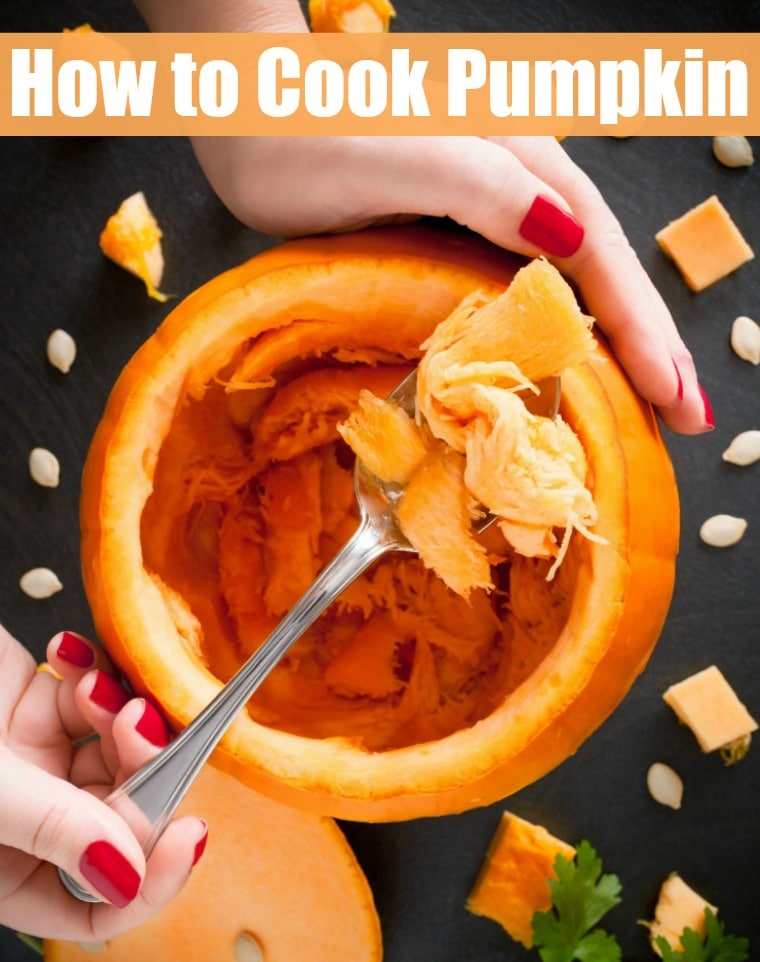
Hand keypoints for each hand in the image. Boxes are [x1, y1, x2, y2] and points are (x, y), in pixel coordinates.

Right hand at [0, 624, 206, 940]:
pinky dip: (94, 678)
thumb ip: (50, 828)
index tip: (188, 837)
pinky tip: (68, 657)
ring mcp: (35, 765)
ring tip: (96, 689)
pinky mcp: (34, 706)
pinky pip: (94, 699)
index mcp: (5, 876)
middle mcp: (28, 828)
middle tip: (141, 729)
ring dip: (125, 719)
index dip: (150, 881)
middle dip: (144, 776)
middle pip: (125, 819)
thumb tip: (127, 873)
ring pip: (121, 755)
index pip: (98, 907)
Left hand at [136, 1, 709, 436]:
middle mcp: (522, 189)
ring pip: (571, 290)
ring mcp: (490, 215)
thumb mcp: (406, 153)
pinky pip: (522, 299)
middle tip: (688, 417)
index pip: (605, 259)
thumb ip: (489, 188)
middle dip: (651, 348)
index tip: (675, 396)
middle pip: (606, 276)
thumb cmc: (315, 129)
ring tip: (649, 408)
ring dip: (613, 350)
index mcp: (524, 165)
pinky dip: (554, 341)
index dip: (644, 332)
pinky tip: (563, 375)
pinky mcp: (454, 239)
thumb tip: (574, 247)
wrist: (250, 115)